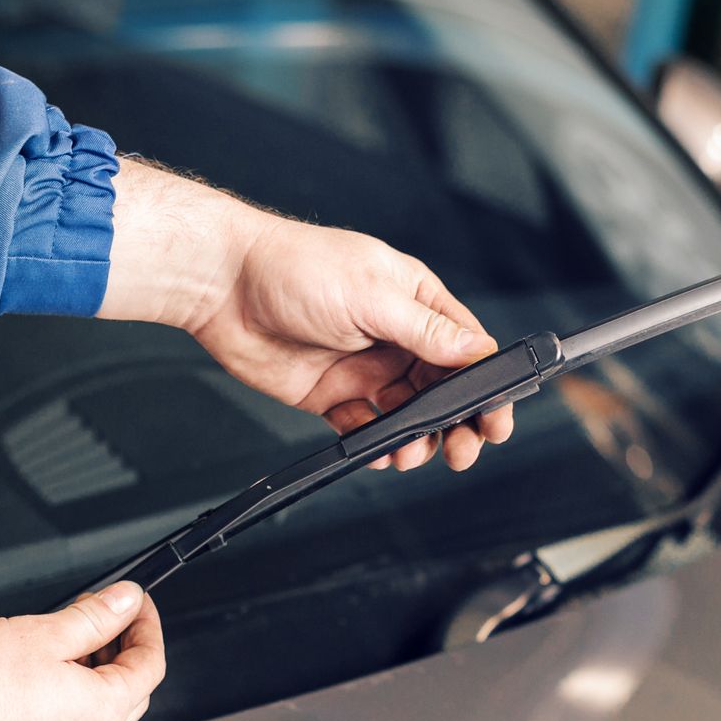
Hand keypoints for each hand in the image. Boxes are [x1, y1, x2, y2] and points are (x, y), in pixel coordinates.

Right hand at [0, 582, 164, 720]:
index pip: (151, 663)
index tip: (135, 604)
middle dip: (122, 649)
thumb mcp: (41, 633)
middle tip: (102, 617)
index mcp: (104, 710)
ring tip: (65, 642)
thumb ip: (93, 617)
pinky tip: (42, 678)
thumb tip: (124, 602)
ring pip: (99, 712)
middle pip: (130, 690)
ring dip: (94, 675)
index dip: (146, 626)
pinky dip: (69, 701)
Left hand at [98, 155, 512, 471]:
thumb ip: (426, 330)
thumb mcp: (372, 295)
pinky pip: (365, 428)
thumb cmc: (294, 267)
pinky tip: (378, 451)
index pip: (467, 348)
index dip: (487, 385)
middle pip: (444, 389)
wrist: (223, 286)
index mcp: (414, 300)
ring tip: (412, 453)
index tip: (497, 417)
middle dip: (459, 422)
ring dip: (418, 439)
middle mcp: (394, 335)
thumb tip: (476, 351)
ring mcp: (364, 366)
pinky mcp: (331, 393)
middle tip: (463, 449)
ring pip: (408, 415)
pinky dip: (376, 444)